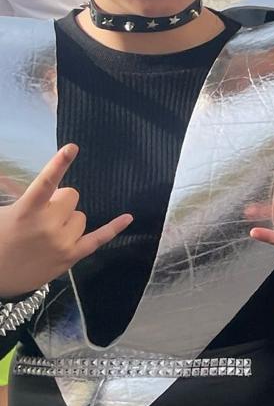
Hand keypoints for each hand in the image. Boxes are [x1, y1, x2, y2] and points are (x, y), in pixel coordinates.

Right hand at [0, 145, 131, 299]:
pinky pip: (98, 239)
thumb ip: (26, 197)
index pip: (45, 183)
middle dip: (60, 202)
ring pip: (81, 216)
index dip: (58, 164)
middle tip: (43, 215)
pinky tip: (128, 217)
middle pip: (71, 196)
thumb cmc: (0, 240)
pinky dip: (114, 228)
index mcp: (26, 211)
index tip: (72, 148)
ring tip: (48, 233)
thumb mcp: (5, 213)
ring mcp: (62, 242)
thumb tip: (45, 182)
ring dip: (68, 220)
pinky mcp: (71, 257)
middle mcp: (47, 225)